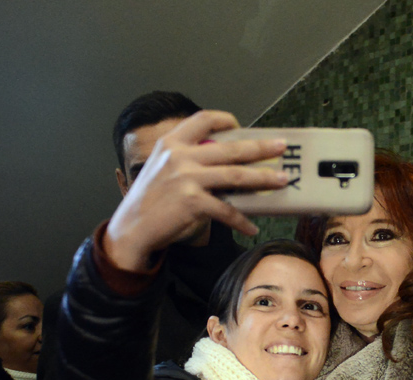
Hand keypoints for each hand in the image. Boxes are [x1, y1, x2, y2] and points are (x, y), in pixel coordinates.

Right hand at [104, 110, 288, 270]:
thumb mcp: (160, 168)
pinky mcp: (192, 202)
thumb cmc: (148, 201)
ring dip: (263, 178)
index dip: (226, 119)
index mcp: (171, 142)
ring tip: (281, 180)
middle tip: (281, 147)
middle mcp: (179, 156)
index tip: (240, 126)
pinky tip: (251, 227)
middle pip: (230, 147)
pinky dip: (241, 220)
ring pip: (235, 175)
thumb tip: (221, 163)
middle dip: (260, 147)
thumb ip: (185, 159)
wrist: (131, 228)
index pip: (204, 119)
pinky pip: (226, 210)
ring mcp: (186, 178)